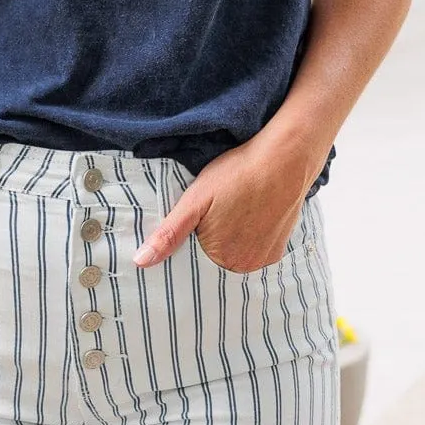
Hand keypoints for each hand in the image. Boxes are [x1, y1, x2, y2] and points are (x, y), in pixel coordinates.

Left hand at [133, 129, 321, 272]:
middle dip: (210, 241)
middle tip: (216, 211)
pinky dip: (251, 237)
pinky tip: (250, 214)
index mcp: (219, 258)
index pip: (193, 260)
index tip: (195, 221)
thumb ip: (168, 234)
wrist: (284, 158)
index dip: (191, 240)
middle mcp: (244, 266)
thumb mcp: (194, 200)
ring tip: (233, 210)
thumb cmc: (236, 174)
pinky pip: (255, 250)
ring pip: (235, 254)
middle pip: (215, 259)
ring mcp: (264, 259)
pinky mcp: (279, 248)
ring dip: (231, 239)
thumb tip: (140, 262)